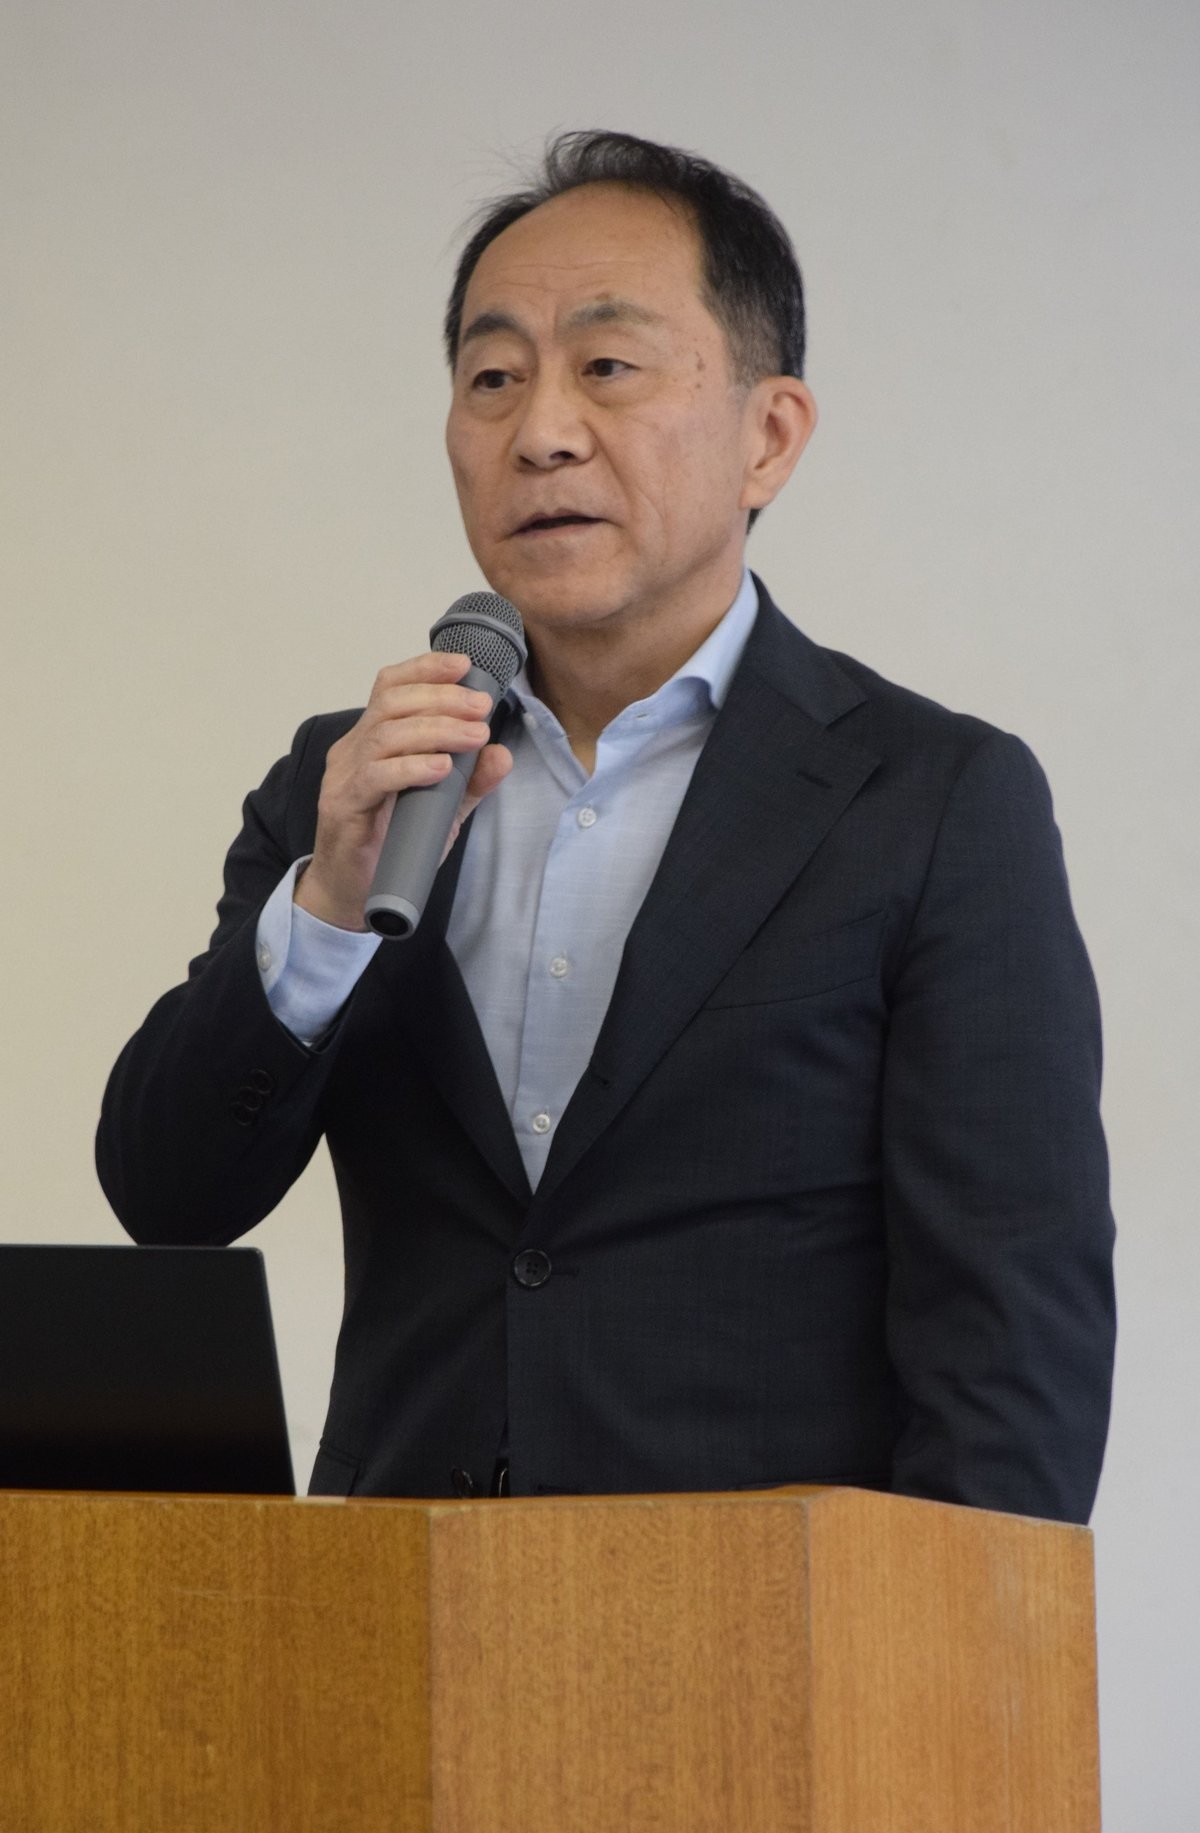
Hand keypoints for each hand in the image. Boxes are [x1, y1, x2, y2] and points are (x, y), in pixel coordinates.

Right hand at [294, 652, 512, 929]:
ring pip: (385, 734)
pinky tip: (441, 768)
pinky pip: (375, 776)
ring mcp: (345, 776)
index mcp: (371, 739)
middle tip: (481, 708)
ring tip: (473, 736)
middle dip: (442, 699)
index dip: (425, 669)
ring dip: (435, 730)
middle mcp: (353, 749)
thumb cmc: (392, 845)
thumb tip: (503, 754)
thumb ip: (471, 782)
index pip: (390, 687)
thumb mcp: (442, 809)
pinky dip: (411, 767)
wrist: (354, 894)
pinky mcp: (343, 806)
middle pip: (391, 703)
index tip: (464, 665)